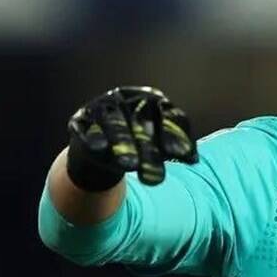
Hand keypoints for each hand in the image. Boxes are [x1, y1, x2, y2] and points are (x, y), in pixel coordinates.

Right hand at [66, 86, 197, 190]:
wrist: (101, 145)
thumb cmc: (139, 141)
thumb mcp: (159, 144)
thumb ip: (176, 147)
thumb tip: (194, 159)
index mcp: (153, 99)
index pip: (169, 115)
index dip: (177, 135)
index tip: (184, 157)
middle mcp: (127, 98)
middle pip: (142, 123)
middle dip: (150, 151)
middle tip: (157, 179)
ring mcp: (103, 106)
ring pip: (115, 124)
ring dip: (123, 144)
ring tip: (130, 166)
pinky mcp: (81, 118)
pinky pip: (88, 127)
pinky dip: (94, 137)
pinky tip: (100, 149)